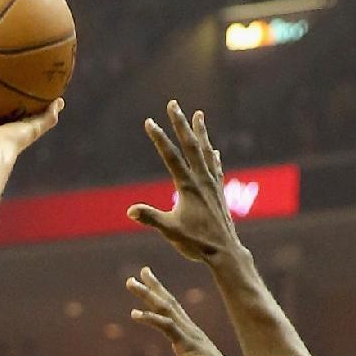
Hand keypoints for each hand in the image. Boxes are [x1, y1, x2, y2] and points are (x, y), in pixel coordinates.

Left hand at [126, 265, 246, 355]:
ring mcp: (189, 336)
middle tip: (139, 273)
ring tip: (131, 282)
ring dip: (147, 295)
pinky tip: (134, 314)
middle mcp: (191, 332)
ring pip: (165, 308)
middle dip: (153, 287)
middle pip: (168, 303)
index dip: (162, 297)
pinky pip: (166, 326)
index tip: (152, 284)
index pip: (175, 313)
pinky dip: (150, 319)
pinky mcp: (187, 344)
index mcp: (193, 339)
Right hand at [127, 101, 243, 264]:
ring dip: (200, 132)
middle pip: (190, 145)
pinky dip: (213, 156)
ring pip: (205, 151)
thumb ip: (151, 218)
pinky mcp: (220, 192)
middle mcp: (202, 180)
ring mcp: (212, 184)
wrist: (225, 251)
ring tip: (198, 115)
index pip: (170, 156)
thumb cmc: (197, 242)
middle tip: (174, 104)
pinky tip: (214, 150)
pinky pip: (215, 168)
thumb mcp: (170, 231)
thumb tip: (130, 211)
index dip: (159, 138)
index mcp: (188, 186)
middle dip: (180, 123)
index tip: (149, 122)